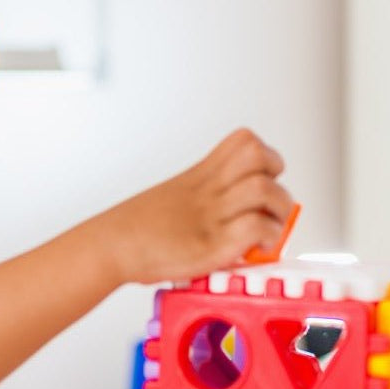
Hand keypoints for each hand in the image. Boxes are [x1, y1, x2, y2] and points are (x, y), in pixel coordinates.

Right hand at [99, 128, 294, 284]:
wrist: (111, 246)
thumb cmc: (137, 228)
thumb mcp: (174, 197)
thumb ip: (203, 199)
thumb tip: (232, 215)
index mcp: (200, 176)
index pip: (244, 141)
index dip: (265, 156)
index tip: (264, 177)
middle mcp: (208, 191)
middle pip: (259, 156)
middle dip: (277, 179)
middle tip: (271, 202)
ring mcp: (210, 216)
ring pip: (263, 190)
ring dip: (278, 210)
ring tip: (270, 227)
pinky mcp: (212, 245)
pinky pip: (254, 228)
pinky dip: (267, 237)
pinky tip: (258, 248)